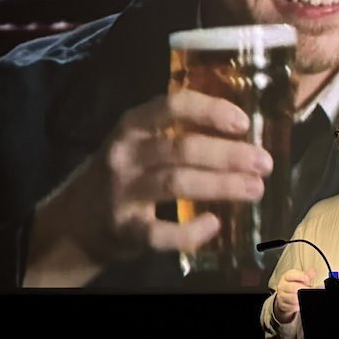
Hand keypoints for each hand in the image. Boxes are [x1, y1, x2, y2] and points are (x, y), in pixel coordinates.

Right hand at [23, 89, 272, 286]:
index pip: (172, 106)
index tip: (243, 122)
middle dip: (228, 154)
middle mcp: (125, 154)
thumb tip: (243, 133)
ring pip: (176, 183)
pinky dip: (190, 231)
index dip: (210, 111)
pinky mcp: (124, 228)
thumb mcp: (141, 144)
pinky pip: (160, 232)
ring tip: (255, 189)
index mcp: (133, 126)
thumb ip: (180, 134)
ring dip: (221, 185)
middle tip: (263, 162)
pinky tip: (215, 224)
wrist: (75, 222)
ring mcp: (122, 192)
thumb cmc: (124, 175)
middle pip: (181, 148)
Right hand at [273, 268, 317, 322]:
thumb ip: (307, 274)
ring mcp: (282, 296)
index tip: (307, 278)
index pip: (291, 275)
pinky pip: (293, 307)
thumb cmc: (292, 285)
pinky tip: (303, 302)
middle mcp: (282, 286)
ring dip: (302, 297)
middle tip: (311, 289)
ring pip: (293, 298)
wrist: (283, 296)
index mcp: (286, 277)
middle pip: (293, 287)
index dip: (300, 276)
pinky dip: (300, 305)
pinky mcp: (284, 306)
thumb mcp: (298, 278)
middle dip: (303, 288)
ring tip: (308, 295)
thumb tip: (313, 271)